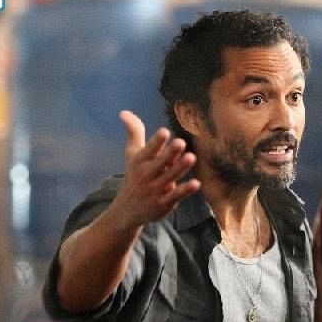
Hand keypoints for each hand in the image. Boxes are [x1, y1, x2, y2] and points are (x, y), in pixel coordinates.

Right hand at [110, 110, 199, 228]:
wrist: (127, 209)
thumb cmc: (135, 175)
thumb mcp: (132, 154)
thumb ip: (134, 132)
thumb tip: (124, 112)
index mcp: (140, 161)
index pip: (148, 150)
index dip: (156, 142)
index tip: (165, 132)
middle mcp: (147, 175)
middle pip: (160, 163)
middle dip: (169, 154)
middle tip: (180, 142)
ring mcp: (155, 189)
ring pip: (169, 177)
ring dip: (180, 168)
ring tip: (191, 157)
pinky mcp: (164, 203)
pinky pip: (175, 196)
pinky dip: (185, 190)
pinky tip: (196, 184)